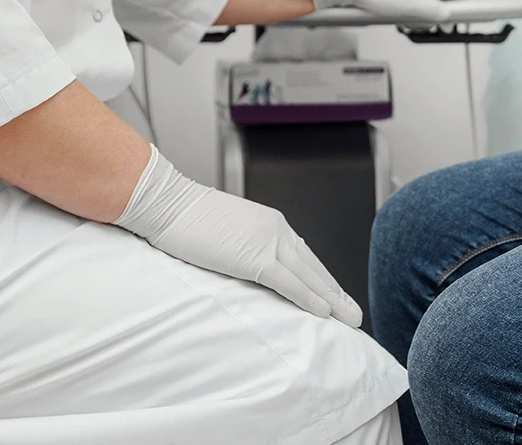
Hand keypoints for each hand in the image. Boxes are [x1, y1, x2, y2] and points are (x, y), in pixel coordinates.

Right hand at [116, 147, 362, 327]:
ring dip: (331, 300)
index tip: (335, 295)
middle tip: (353, 313)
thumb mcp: (226, 229)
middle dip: (335, 293)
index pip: (304, 255)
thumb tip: (250, 262)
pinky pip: (289, 283)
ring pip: (308, 277)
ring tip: (348, 319)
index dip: (322, 278)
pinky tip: (323, 313)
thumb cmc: (185, 216)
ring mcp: (267, 243)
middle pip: (313, 267)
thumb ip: (245, 244)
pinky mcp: (254, 258)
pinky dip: (308, 298)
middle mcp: (276, 230)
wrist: (167, 202)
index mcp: (270, 222)